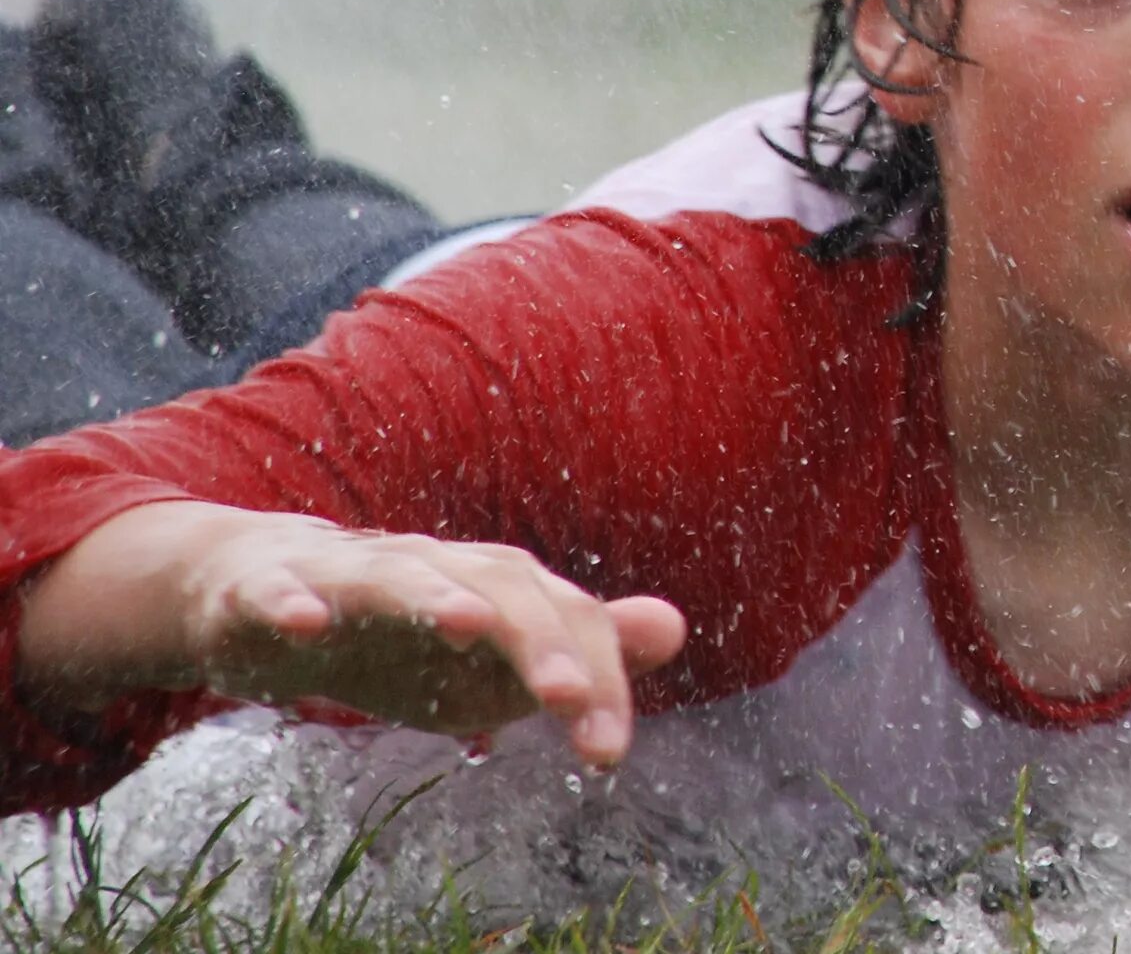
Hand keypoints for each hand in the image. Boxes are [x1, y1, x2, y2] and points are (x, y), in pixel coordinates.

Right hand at [17, 502, 685, 766]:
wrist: (267, 587)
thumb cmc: (399, 632)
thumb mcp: (493, 656)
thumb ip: (578, 648)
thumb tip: (675, 626)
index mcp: (494, 587)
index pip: (564, 622)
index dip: (593, 681)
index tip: (607, 751)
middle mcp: (435, 566)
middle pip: (499, 591)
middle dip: (535, 642)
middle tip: (568, 698)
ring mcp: (353, 571)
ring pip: (400, 574)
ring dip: (434, 595)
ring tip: (469, 624)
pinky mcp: (273, 585)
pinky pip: (284, 589)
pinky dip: (295, 600)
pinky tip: (310, 621)